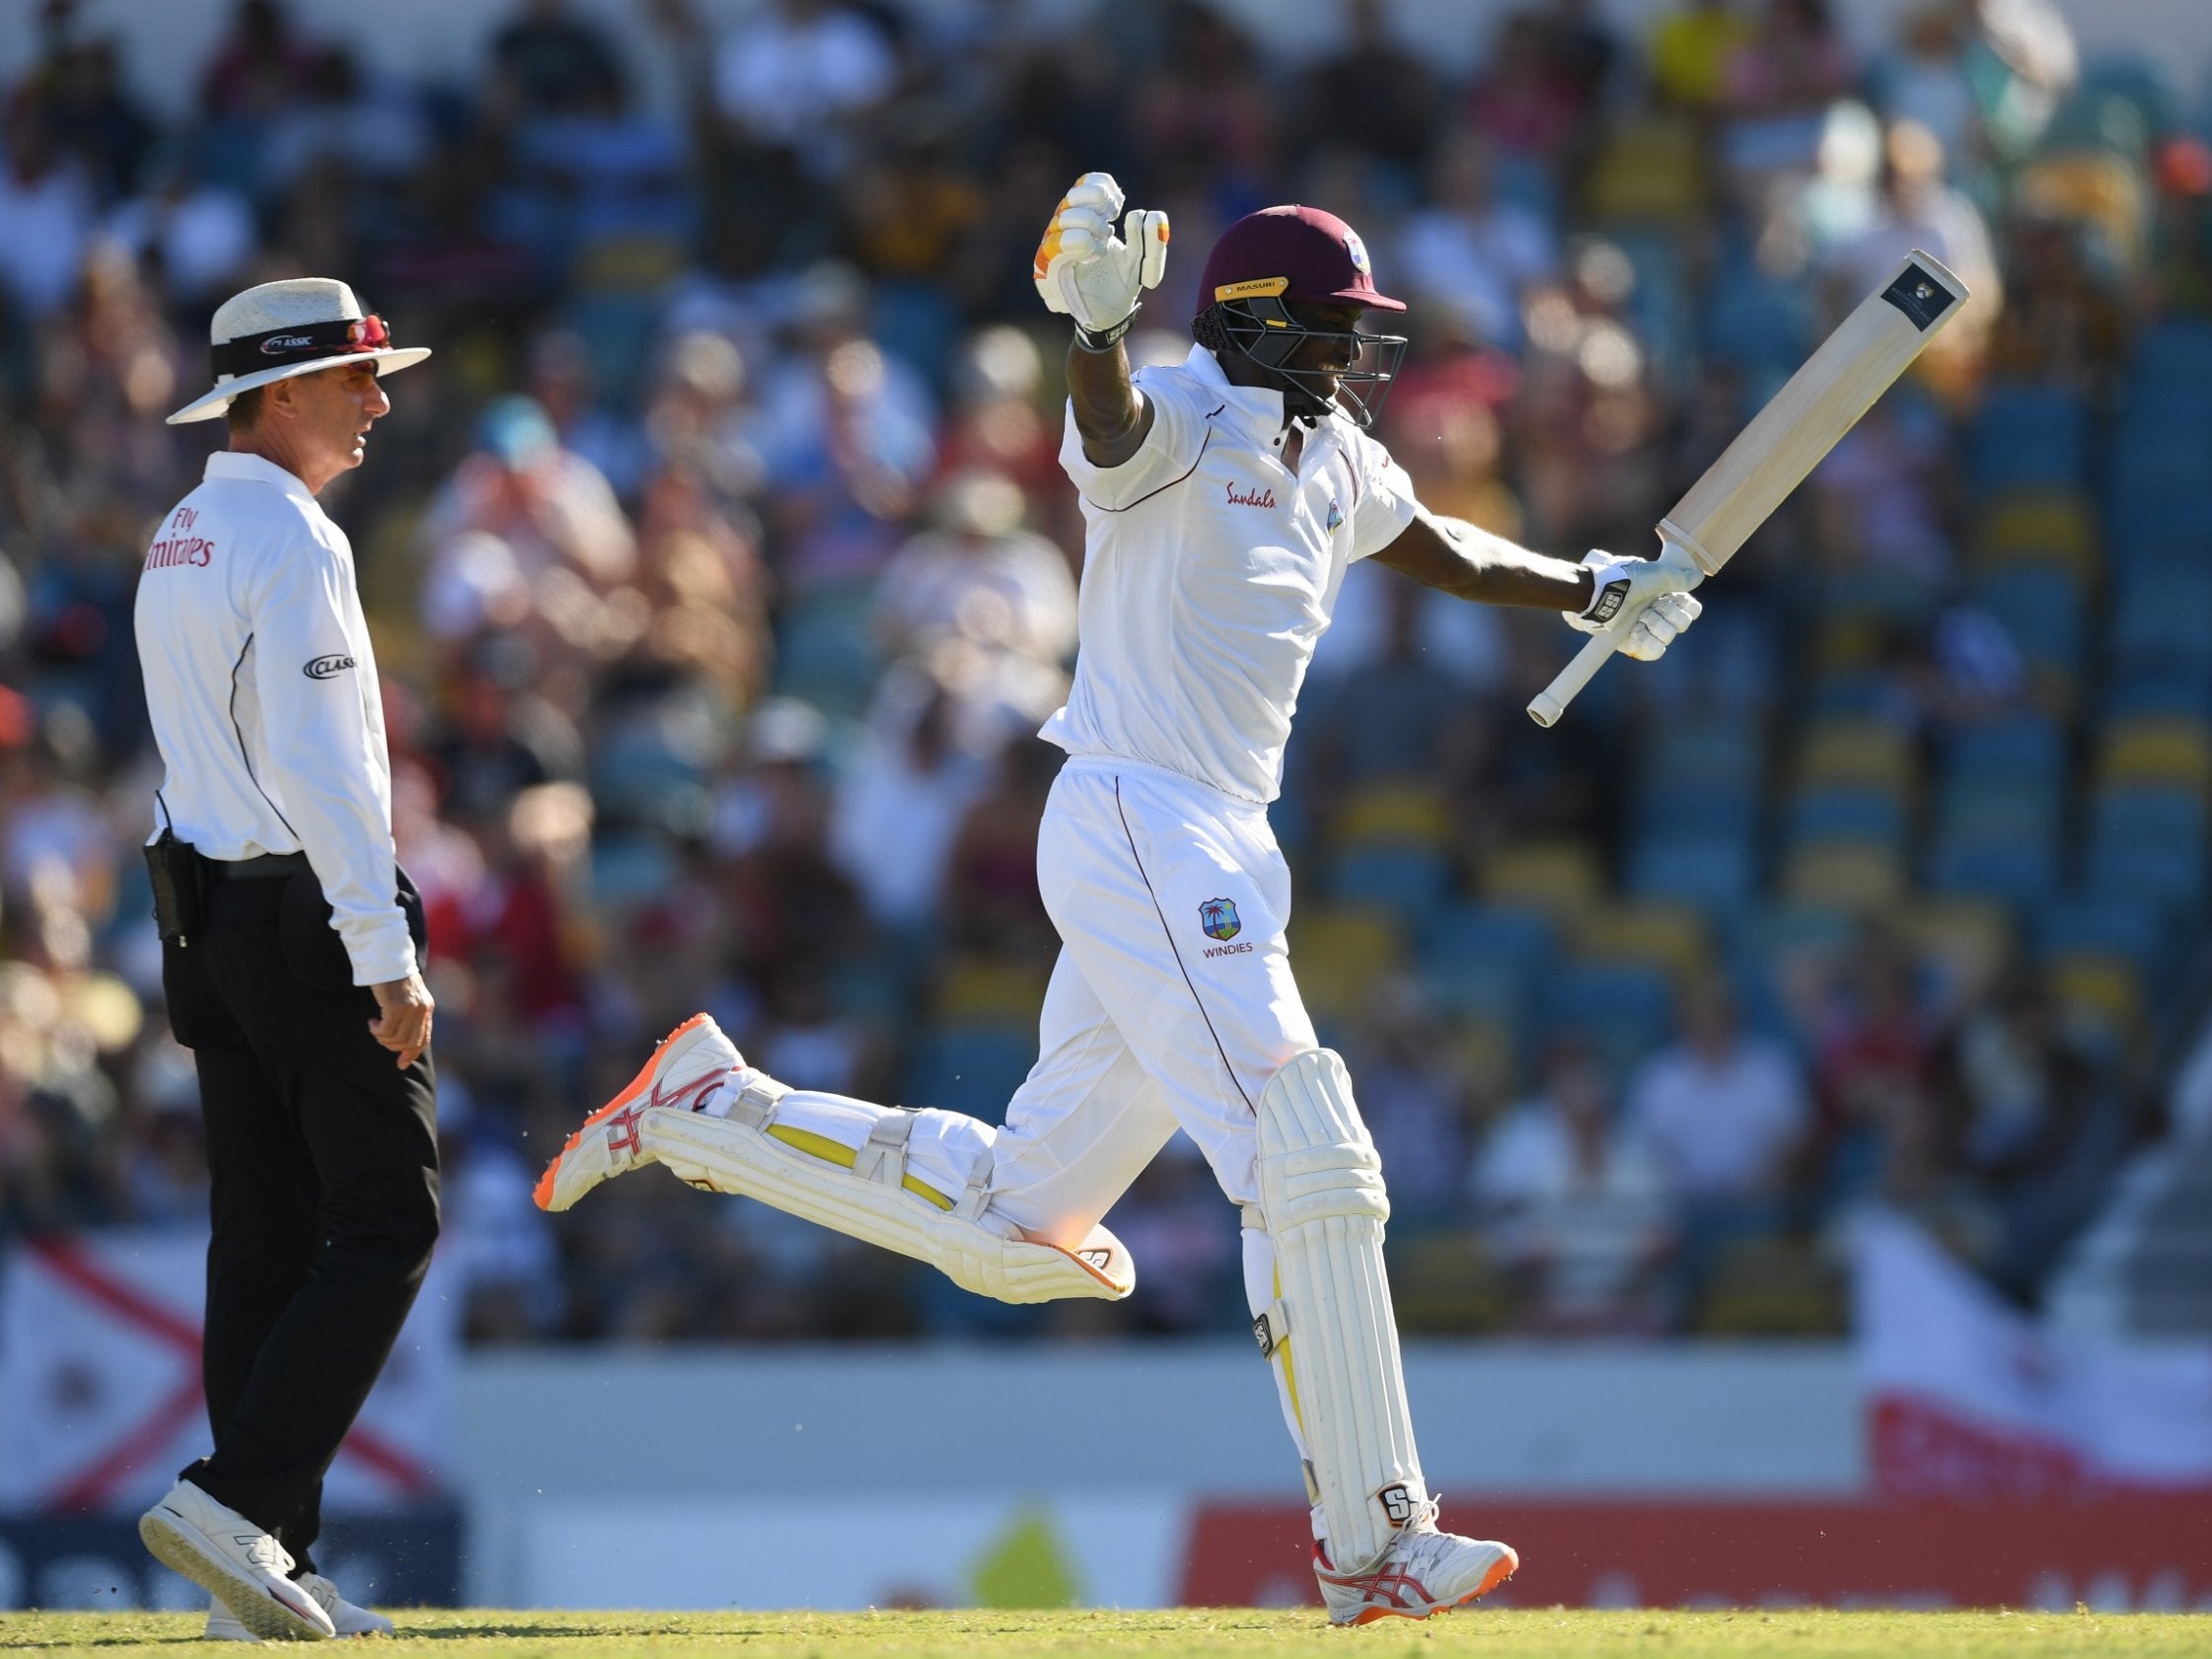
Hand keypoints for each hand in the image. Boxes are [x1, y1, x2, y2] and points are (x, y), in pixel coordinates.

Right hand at [369, 969, 433, 1069]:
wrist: (388, 958)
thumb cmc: (393, 977)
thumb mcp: (407, 997)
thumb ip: (409, 1014)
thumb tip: (402, 1040)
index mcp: (427, 1008)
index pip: (423, 1038)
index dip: (412, 1054)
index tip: (400, 1064)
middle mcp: (421, 1009)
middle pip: (409, 1043)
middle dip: (393, 1047)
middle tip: (380, 1037)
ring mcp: (410, 1008)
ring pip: (395, 1038)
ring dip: (381, 1037)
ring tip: (375, 1026)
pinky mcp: (396, 1007)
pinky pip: (385, 1030)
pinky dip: (376, 1030)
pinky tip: (372, 1021)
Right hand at [1033, 172, 1169, 337]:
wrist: (1108, 315)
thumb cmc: (1122, 282)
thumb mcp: (1142, 261)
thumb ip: (1150, 240)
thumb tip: (1147, 214)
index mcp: (1085, 216)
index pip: (1084, 183)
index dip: (1103, 190)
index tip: (1116, 208)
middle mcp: (1063, 226)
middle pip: (1073, 198)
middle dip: (1098, 214)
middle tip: (1108, 233)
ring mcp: (1051, 246)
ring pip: (1064, 220)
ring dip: (1090, 231)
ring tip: (1100, 250)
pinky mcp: (1046, 269)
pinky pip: (1056, 246)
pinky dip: (1081, 247)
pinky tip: (1092, 258)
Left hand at [1566, 543, 1704, 661]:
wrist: (1597, 595)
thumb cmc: (1625, 580)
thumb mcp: (1655, 573)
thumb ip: (1678, 577)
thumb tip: (1699, 575)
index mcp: (1665, 594)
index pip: (1691, 608)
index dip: (1685, 606)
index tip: (1671, 598)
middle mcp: (1657, 611)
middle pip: (1682, 623)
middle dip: (1667, 614)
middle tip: (1650, 607)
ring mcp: (1645, 627)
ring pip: (1669, 637)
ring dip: (1655, 627)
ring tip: (1640, 619)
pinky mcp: (1632, 642)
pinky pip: (1654, 651)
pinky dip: (1648, 644)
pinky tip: (1637, 633)